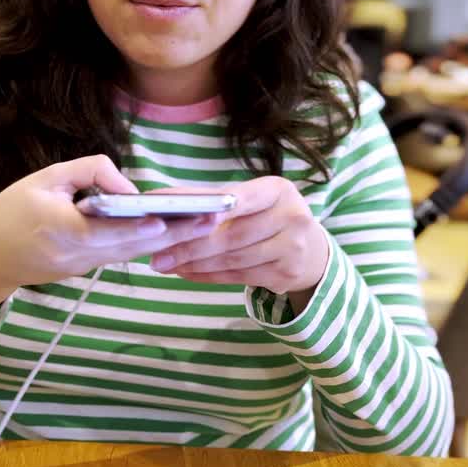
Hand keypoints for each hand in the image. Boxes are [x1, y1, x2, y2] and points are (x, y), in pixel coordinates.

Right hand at [0, 156, 217, 338]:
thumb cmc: (10, 211)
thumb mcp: (44, 178)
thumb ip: (88, 172)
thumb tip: (128, 186)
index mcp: (59, 228)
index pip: (106, 229)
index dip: (137, 227)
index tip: (165, 221)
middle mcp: (75, 254)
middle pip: (131, 245)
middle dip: (172, 234)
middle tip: (209, 221)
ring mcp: (81, 268)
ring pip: (132, 254)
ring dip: (168, 241)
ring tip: (202, 225)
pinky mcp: (84, 272)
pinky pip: (121, 256)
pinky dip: (147, 245)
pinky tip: (174, 232)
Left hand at [150, 177, 328, 311]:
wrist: (310, 250)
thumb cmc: (268, 217)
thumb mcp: (253, 200)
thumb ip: (214, 200)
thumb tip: (161, 200)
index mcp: (278, 190)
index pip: (240, 198)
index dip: (211, 207)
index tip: (179, 214)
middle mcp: (292, 216)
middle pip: (232, 234)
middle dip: (190, 245)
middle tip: (157, 253)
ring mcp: (293, 248)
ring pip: (233, 258)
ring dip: (195, 264)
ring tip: (166, 264)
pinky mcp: (286, 274)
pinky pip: (239, 276)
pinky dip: (208, 276)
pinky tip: (186, 273)